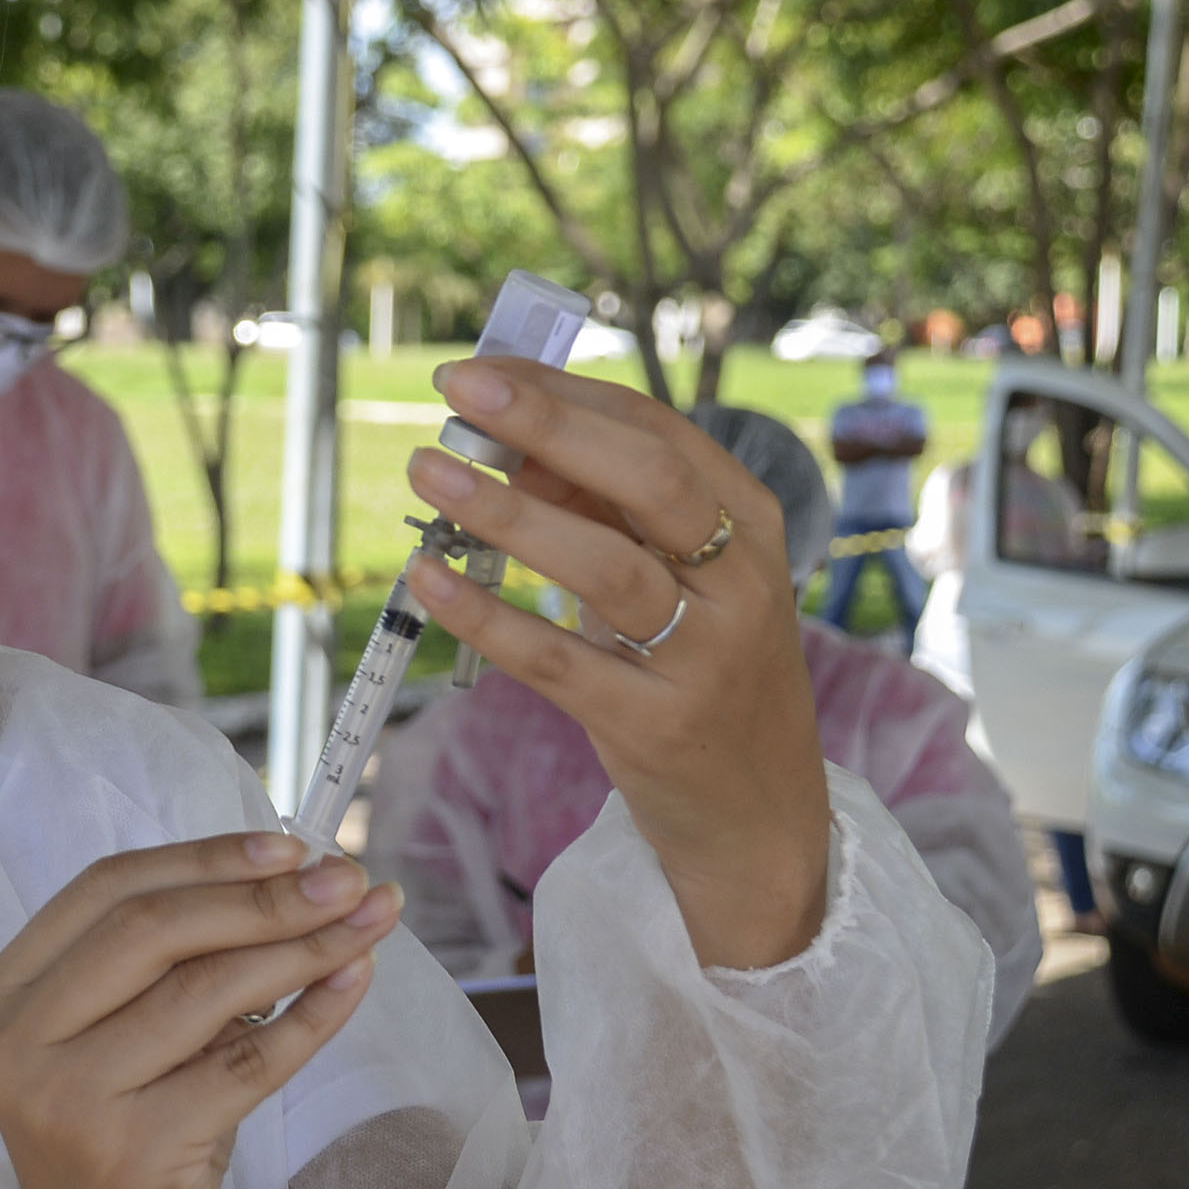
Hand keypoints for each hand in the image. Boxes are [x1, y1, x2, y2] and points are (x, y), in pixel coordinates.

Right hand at [0, 833, 399, 1188]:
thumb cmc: (125, 1151)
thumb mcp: (124, 1045)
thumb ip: (170, 967)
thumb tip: (295, 878)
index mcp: (3, 996)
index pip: (107, 889)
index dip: (204, 857)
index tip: (290, 844)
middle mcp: (17, 1043)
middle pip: (152, 929)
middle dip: (262, 894)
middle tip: (348, 877)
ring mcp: (67, 1101)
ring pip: (204, 990)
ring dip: (302, 946)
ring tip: (370, 921)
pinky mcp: (130, 1154)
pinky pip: (243, 1064)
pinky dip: (309, 1018)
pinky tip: (354, 985)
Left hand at [405, 360, 829, 969]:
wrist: (760, 817)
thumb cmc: (704, 674)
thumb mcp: (683, 580)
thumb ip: (608, 512)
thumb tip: (506, 447)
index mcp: (752, 524)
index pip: (657, 431)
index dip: (563, 393)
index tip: (481, 370)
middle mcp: (742, 582)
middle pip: (647, 478)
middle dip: (547, 423)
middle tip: (459, 391)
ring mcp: (705, 658)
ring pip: (604, 566)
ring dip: (506, 514)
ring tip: (428, 474)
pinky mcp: (654, 726)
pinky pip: (558, 661)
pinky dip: (487, 615)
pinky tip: (428, 580)